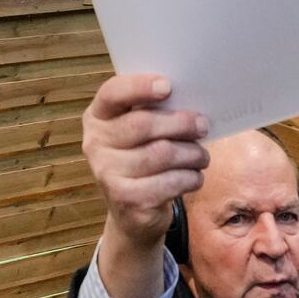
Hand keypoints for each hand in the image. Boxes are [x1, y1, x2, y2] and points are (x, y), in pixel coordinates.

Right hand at [83, 73, 210, 251]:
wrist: (132, 211)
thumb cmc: (142, 158)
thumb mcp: (140, 132)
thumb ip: (155, 112)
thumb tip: (191, 102)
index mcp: (97, 117)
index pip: (112, 93)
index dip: (139, 87)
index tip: (168, 86)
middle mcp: (95, 144)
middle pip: (143, 124)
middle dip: (181, 124)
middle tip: (203, 126)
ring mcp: (107, 174)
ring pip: (162, 154)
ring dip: (192, 154)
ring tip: (201, 156)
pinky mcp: (126, 200)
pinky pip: (170, 182)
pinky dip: (191, 178)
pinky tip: (194, 177)